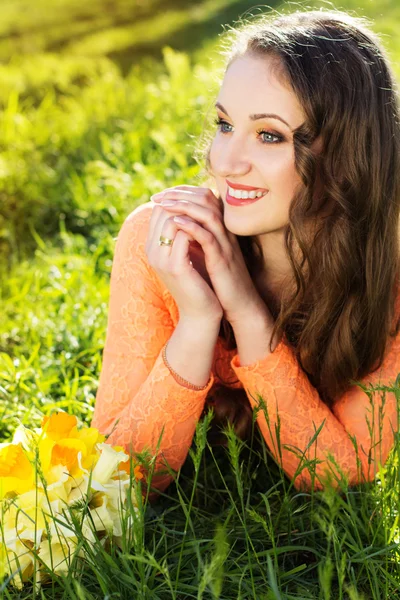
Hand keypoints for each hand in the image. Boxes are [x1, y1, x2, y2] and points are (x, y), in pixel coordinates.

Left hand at [151, 185, 268, 325]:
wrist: (238, 304)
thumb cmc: (219, 280)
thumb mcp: (204, 254)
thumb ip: (192, 238)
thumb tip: (171, 226)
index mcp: (220, 228)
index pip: (203, 197)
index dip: (181, 192)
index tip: (160, 195)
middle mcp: (224, 231)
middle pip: (206, 199)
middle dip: (180, 194)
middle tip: (159, 196)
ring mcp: (225, 244)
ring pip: (208, 214)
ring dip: (184, 206)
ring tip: (164, 204)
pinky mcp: (222, 259)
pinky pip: (208, 237)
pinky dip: (192, 228)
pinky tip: (175, 223)